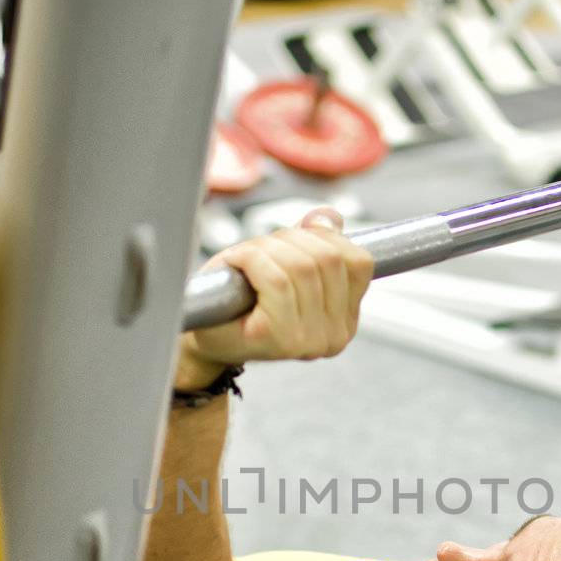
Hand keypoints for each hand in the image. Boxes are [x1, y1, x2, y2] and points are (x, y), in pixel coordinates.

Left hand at [178, 208, 374, 377]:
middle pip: (329, 259)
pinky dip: (251, 258)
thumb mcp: (283, 263)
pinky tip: (236, 263)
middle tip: (262, 249)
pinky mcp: (279, 338)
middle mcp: (334, 337)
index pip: (359, 262)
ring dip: (267, 248)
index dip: (327, 236)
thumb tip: (329, 218)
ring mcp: (309, 341)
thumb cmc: (240, 298)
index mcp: (344, 322)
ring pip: (301, 267)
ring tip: (246, 259)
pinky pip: (276, 279)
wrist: (201, 331)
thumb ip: (313, 242)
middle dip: (291, 239)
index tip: (295, 239)